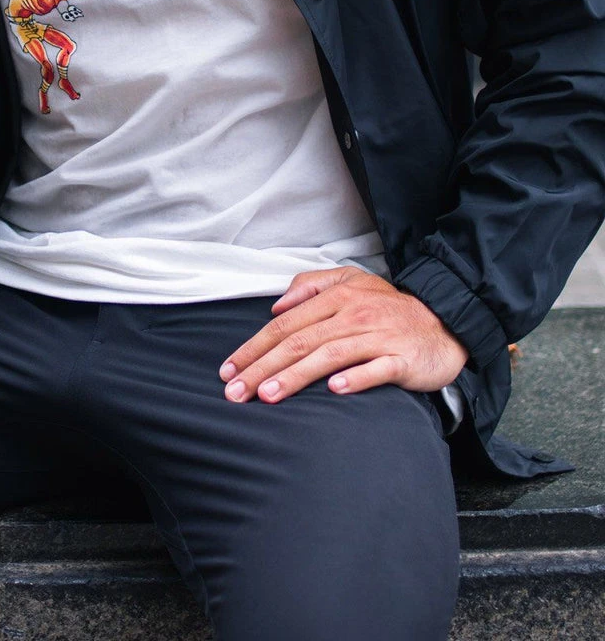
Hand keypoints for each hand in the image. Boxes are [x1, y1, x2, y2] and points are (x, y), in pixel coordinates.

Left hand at [218, 267, 467, 403]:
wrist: (445, 323)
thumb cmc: (390, 308)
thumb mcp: (351, 281)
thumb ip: (312, 286)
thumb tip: (277, 305)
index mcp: (337, 298)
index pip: (285, 324)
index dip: (254, 347)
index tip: (229, 369)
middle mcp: (354, 314)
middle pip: (299, 341)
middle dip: (263, 367)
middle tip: (236, 391)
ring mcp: (378, 337)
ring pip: (330, 355)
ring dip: (296, 376)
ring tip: (268, 395)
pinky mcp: (402, 359)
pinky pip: (376, 369)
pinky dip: (355, 378)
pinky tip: (334, 390)